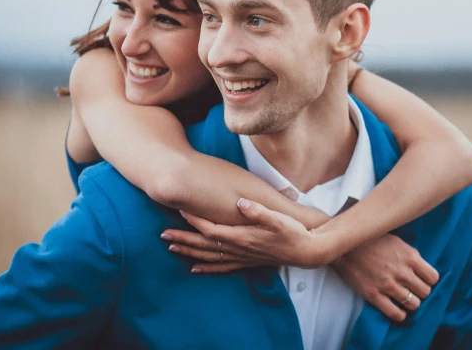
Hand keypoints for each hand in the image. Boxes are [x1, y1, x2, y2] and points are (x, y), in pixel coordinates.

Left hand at [160, 198, 332, 272]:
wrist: (308, 251)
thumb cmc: (294, 232)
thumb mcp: (279, 219)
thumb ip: (258, 211)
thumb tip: (240, 202)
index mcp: (243, 237)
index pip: (212, 229)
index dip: (195, 221)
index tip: (180, 210)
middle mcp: (239, 250)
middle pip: (204, 245)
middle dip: (183, 239)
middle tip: (163, 234)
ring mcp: (242, 258)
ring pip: (209, 257)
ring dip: (189, 252)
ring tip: (171, 247)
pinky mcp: (247, 262)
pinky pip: (222, 268)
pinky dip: (207, 268)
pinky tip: (195, 269)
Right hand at [332, 234, 439, 321]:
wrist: (346, 246)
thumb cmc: (373, 241)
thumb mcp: (398, 242)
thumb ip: (411, 256)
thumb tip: (422, 269)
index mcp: (410, 257)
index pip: (433, 278)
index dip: (429, 280)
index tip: (423, 280)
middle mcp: (402, 272)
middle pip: (425, 292)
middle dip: (421, 292)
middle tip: (413, 290)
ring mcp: (388, 285)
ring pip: (413, 304)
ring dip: (411, 303)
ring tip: (405, 299)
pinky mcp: (375, 295)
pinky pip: (395, 313)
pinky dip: (399, 314)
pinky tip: (397, 309)